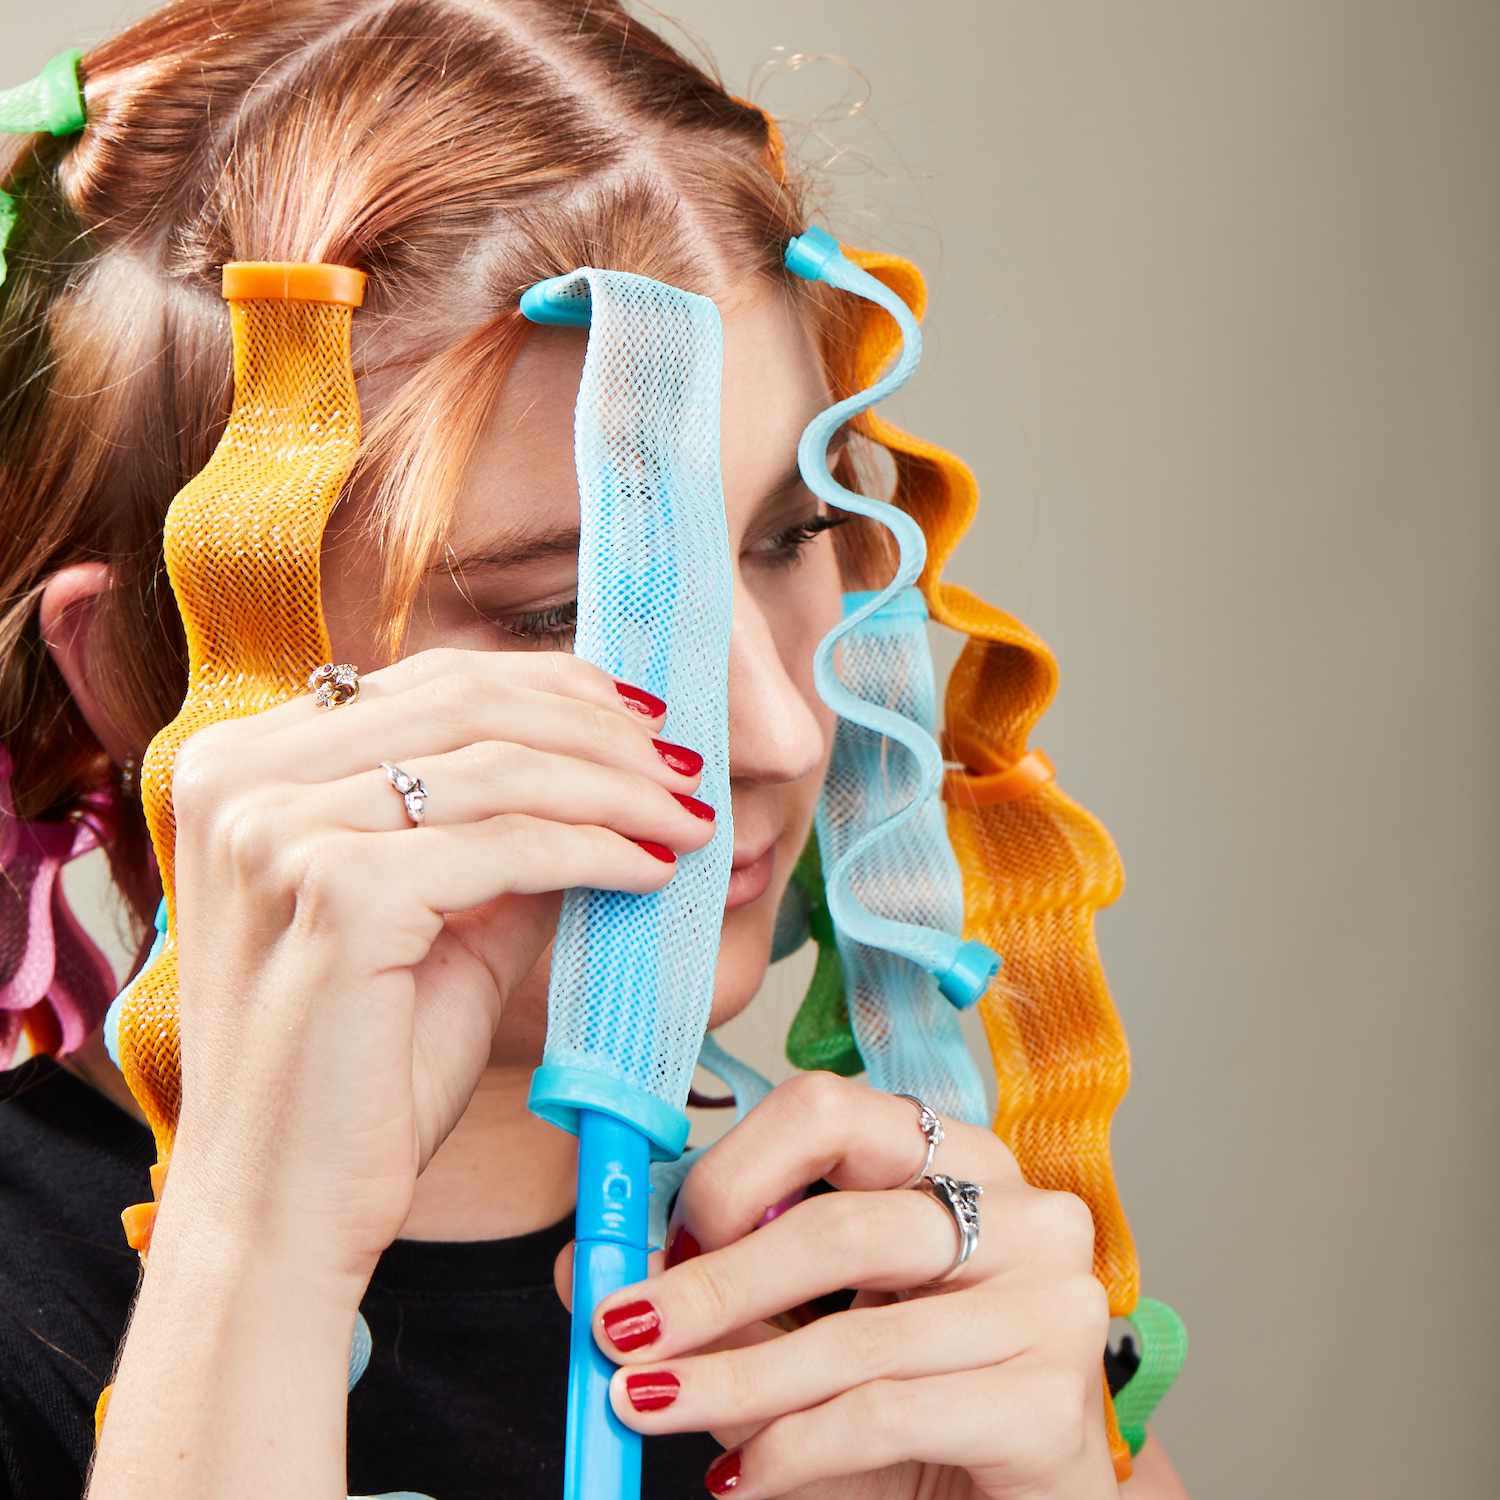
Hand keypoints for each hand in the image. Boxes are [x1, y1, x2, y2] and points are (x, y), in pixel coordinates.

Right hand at [162, 648, 716, 1284]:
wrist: (284, 1213)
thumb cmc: (359, 1070)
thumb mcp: (436, 915)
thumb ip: (501, 830)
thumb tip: (613, 768)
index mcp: (246, 762)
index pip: (433, 682)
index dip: (556, 688)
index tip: (645, 721)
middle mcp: (240, 775)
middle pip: (471, 703)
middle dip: (602, 732)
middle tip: (687, 771)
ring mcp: (277, 829)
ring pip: (499, 767)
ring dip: (619, 790)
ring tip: (691, 822)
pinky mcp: (334, 892)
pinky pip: (508, 847)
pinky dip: (597, 852)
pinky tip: (653, 872)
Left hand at [574, 1071, 1118, 1498]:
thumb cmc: (918, 1403)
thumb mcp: (805, 1333)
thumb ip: (713, 1297)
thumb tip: (577, 1270)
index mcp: (955, 1154)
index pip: (829, 1109)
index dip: (734, 1170)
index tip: (669, 1241)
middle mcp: (1019, 1207)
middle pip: (841, 1224)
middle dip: (713, 1287)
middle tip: (621, 1331)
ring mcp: (1052, 1298)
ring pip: (854, 1335)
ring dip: (730, 1382)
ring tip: (648, 1407)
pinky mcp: (1053, 1400)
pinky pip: (886, 1414)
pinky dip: (794, 1449)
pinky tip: (743, 1478)